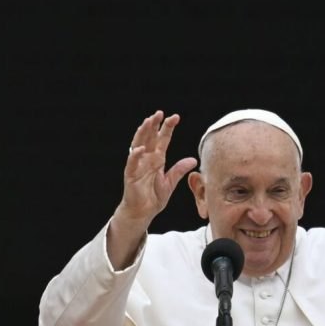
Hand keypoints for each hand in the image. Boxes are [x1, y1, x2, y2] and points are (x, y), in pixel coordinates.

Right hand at [116, 111, 196, 225]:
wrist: (142, 212)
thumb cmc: (153, 197)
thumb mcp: (170, 182)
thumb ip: (179, 170)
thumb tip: (193, 159)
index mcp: (157, 159)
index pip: (162, 140)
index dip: (167, 128)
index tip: (175, 117)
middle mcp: (146, 159)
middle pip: (150, 138)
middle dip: (154, 125)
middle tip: (160, 113)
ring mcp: (137, 166)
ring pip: (139, 145)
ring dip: (143, 133)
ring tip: (148, 121)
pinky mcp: (131, 175)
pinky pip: (132, 163)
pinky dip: (136, 155)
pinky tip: (140, 148)